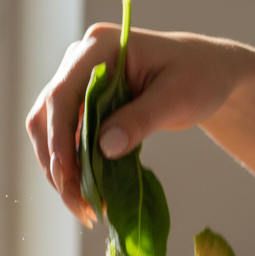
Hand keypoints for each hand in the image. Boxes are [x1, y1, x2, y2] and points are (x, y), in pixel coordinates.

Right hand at [25, 25, 241, 225]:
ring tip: (85, 208)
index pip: (62, 94)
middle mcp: (80, 62)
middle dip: (56, 163)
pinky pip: (69, 141)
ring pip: (51, 132)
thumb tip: (104, 149)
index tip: (66, 174)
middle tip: (78, 204)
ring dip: (62, 172)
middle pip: (47, 116)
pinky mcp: (85, 107)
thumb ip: (140, 120)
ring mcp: (79, 84)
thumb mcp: (176, 99)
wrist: (207, 74)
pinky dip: (75, 169)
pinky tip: (92, 195)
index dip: (58, 136)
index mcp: (100, 47)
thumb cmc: (197, 76)